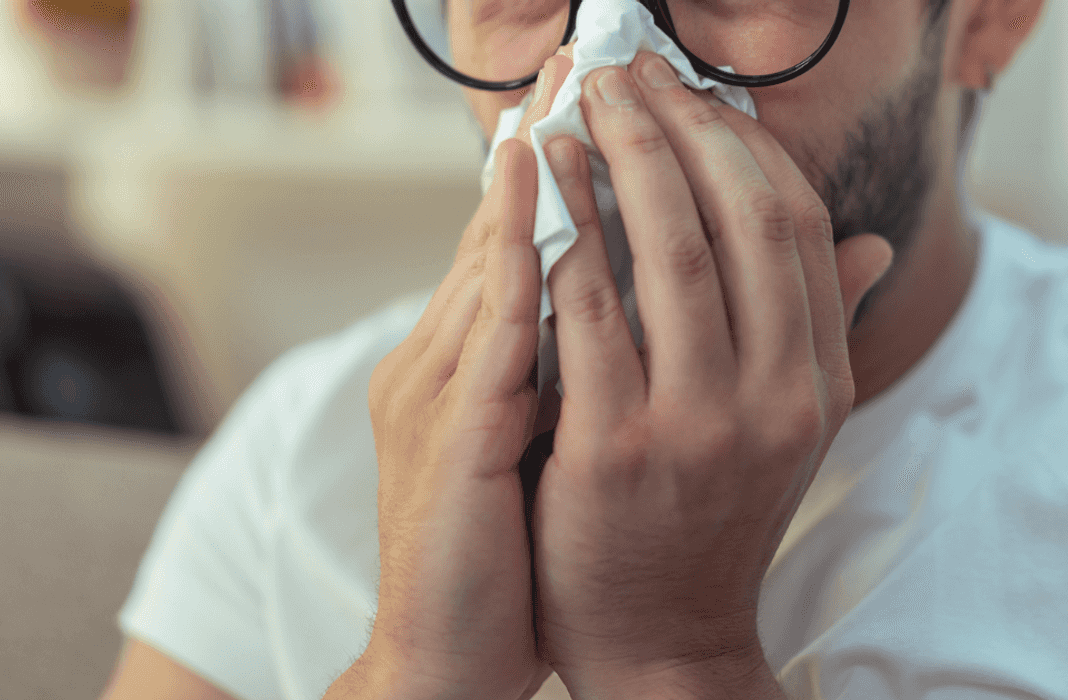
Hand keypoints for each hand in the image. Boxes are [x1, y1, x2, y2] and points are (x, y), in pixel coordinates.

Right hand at [359, 56, 573, 699]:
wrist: (449, 654)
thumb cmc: (513, 550)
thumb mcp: (544, 443)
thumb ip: (575, 365)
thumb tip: (631, 302)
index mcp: (464, 367)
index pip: (513, 246)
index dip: (558, 170)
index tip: (602, 105)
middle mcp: (439, 364)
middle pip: (496, 230)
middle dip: (549, 140)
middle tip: (590, 63)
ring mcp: (435, 395)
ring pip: (487, 257)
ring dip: (530, 169)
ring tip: (569, 92)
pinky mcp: (447, 437)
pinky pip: (491, 326)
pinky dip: (514, 247)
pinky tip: (543, 189)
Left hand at [528, 52, 893, 695]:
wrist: (659, 637)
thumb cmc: (707, 517)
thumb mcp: (782, 431)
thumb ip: (810, 331)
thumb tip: (869, 245)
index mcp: (817, 382)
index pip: (797, 226)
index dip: (741, 145)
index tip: (690, 95)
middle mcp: (774, 397)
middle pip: (737, 219)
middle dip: (677, 130)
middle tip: (623, 75)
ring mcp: (697, 423)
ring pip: (665, 253)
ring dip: (616, 164)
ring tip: (575, 110)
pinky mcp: (616, 447)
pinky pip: (587, 314)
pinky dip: (561, 238)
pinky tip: (534, 192)